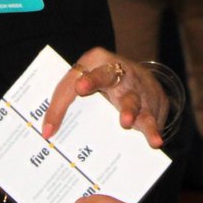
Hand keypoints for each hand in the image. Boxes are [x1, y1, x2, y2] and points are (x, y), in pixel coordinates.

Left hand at [42, 48, 168, 147]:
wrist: (142, 77)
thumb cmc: (103, 83)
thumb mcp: (85, 82)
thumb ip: (66, 102)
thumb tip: (47, 133)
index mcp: (93, 62)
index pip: (71, 81)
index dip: (58, 105)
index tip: (48, 131)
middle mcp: (116, 70)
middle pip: (104, 74)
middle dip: (93, 80)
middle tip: (81, 88)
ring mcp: (136, 86)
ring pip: (130, 97)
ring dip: (127, 109)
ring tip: (124, 122)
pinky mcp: (152, 102)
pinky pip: (151, 117)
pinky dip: (152, 129)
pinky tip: (155, 141)